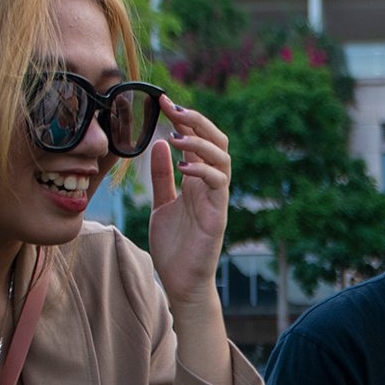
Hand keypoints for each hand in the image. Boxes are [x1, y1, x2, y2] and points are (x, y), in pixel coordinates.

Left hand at [144, 95, 231, 306]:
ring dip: (201, 142)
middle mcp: (211, 185)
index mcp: (198, 180)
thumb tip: (162, 143)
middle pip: (216, 141)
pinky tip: (183, 168)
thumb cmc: (174, 246)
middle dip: (197, 121)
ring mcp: (217, 200)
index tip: (162, 101)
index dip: (184, 119)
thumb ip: (162, 176)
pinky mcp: (218, 216)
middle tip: (172, 108)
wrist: (180, 282)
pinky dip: (203, 172)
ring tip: (178, 134)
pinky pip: (219, 186)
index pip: (199, 139)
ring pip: (223, 158)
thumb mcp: (162, 203)